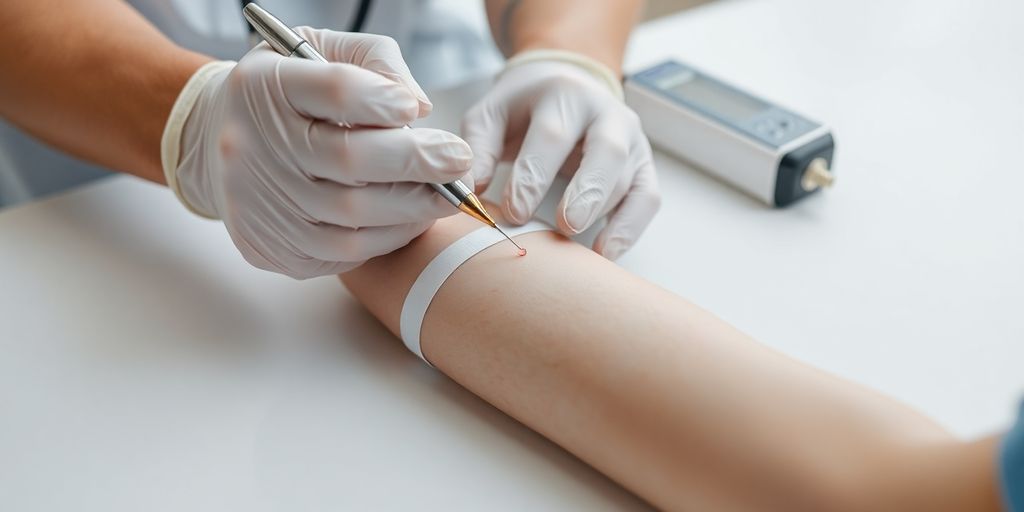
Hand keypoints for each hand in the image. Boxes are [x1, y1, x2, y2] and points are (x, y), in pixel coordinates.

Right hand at [173, 28, 472, 278]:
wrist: (216, 139)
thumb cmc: (287, 90)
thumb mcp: (322, 50)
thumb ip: (376, 63)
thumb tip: (418, 107)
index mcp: (265, 85)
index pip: (333, 90)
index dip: (381, 100)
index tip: (416, 109)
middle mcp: (251, 145)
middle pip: (348, 160)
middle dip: (415, 163)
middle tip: (458, 162)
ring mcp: (256, 202)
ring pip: (350, 217)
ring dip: (411, 208)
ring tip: (445, 195)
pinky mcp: (268, 245)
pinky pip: (341, 252)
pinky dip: (387, 237)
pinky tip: (409, 218)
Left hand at [461, 57, 660, 259]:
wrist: (564, 85)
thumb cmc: (523, 108)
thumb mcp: (491, 114)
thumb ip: (477, 149)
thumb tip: (469, 193)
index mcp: (564, 94)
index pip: (552, 136)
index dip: (533, 176)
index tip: (515, 212)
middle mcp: (606, 114)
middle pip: (606, 153)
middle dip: (585, 193)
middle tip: (566, 226)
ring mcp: (631, 140)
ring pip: (628, 179)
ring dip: (602, 214)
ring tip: (575, 246)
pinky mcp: (643, 166)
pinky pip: (646, 199)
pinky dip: (629, 228)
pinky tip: (605, 252)